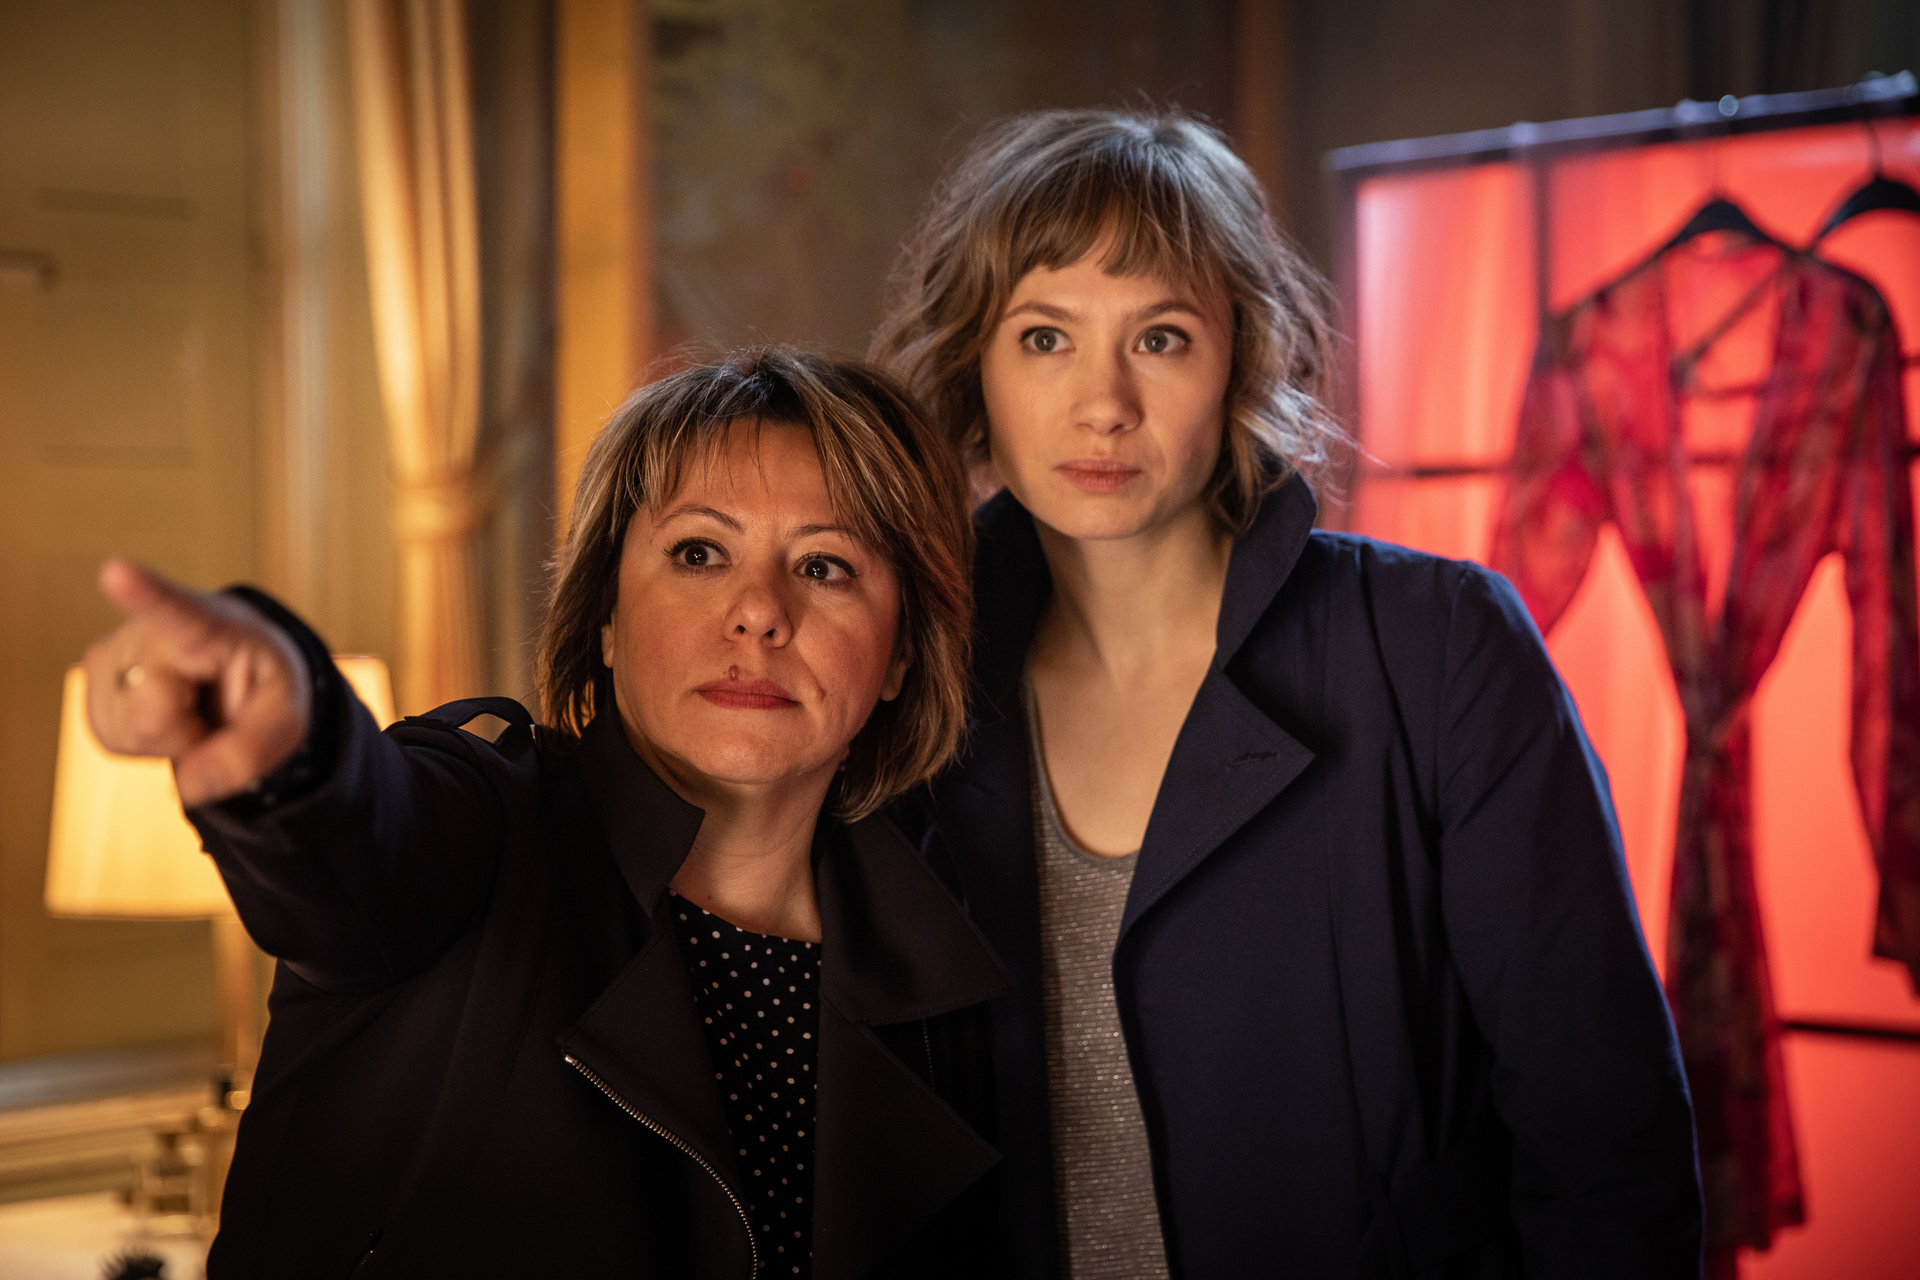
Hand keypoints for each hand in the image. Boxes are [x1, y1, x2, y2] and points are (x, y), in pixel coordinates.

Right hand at [84, 559, 312, 806]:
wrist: (234, 664)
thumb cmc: (261, 680)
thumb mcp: (286, 718)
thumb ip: (250, 752)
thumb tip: (187, 787)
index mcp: (206, 623)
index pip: (172, 609)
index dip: (142, 592)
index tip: (116, 570)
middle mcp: (145, 630)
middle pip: (151, 717)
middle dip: (187, 734)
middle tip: (211, 707)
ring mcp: (109, 655)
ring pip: (130, 734)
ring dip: (169, 738)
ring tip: (191, 703)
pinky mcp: (91, 683)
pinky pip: (116, 741)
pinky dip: (148, 742)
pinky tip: (166, 710)